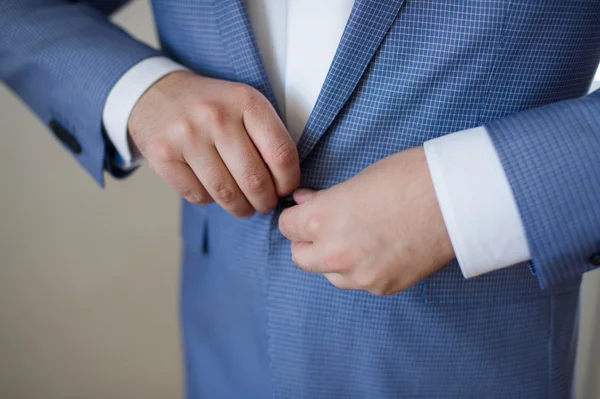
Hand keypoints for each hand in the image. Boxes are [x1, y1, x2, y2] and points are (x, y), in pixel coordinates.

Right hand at [128, 71, 299, 216]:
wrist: (157, 94)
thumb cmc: (212, 107)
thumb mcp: (245, 105)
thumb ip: (268, 137)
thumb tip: (287, 186)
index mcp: (246, 101)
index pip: (281, 154)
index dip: (289, 181)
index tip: (285, 189)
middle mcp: (216, 116)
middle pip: (254, 179)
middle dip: (265, 201)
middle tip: (265, 204)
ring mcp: (187, 136)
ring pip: (226, 193)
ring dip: (240, 208)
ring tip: (244, 207)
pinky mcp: (163, 155)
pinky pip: (198, 195)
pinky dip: (209, 200)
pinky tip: (212, 191)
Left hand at [279, 146, 453, 295]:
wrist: (457, 200)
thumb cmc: (410, 178)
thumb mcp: (358, 180)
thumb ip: (325, 199)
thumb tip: (304, 202)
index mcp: (323, 220)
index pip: (287, 228)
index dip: (296, 218)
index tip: (303, 214)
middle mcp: (335, 253)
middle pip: (300, 258)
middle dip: (308, 242)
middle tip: (325, 227)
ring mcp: (360, 275)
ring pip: (329, 275)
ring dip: (333, 260)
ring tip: (357, 239)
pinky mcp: (384, 287)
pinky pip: (360, 282)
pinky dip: (363, 269)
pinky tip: (380, 249)